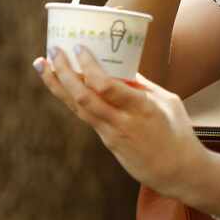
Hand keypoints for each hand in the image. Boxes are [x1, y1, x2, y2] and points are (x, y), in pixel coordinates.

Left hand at [32, 46, 208, 199]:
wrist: (177, 171)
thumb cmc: (177, 132)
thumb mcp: (167, 102)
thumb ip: (143, 86)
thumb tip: (122, 67)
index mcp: (142, 108)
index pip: (107, 87)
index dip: (89, 67)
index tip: (79, 48)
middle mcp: (122, 121)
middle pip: (83, 97)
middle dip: (64, 73)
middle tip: (52, 51)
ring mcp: (111, 134)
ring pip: (77, 107)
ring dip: (57, 85)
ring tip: (42, 65)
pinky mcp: (107, 142)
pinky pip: (85, 116)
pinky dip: (71, 97)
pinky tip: (62, 84)